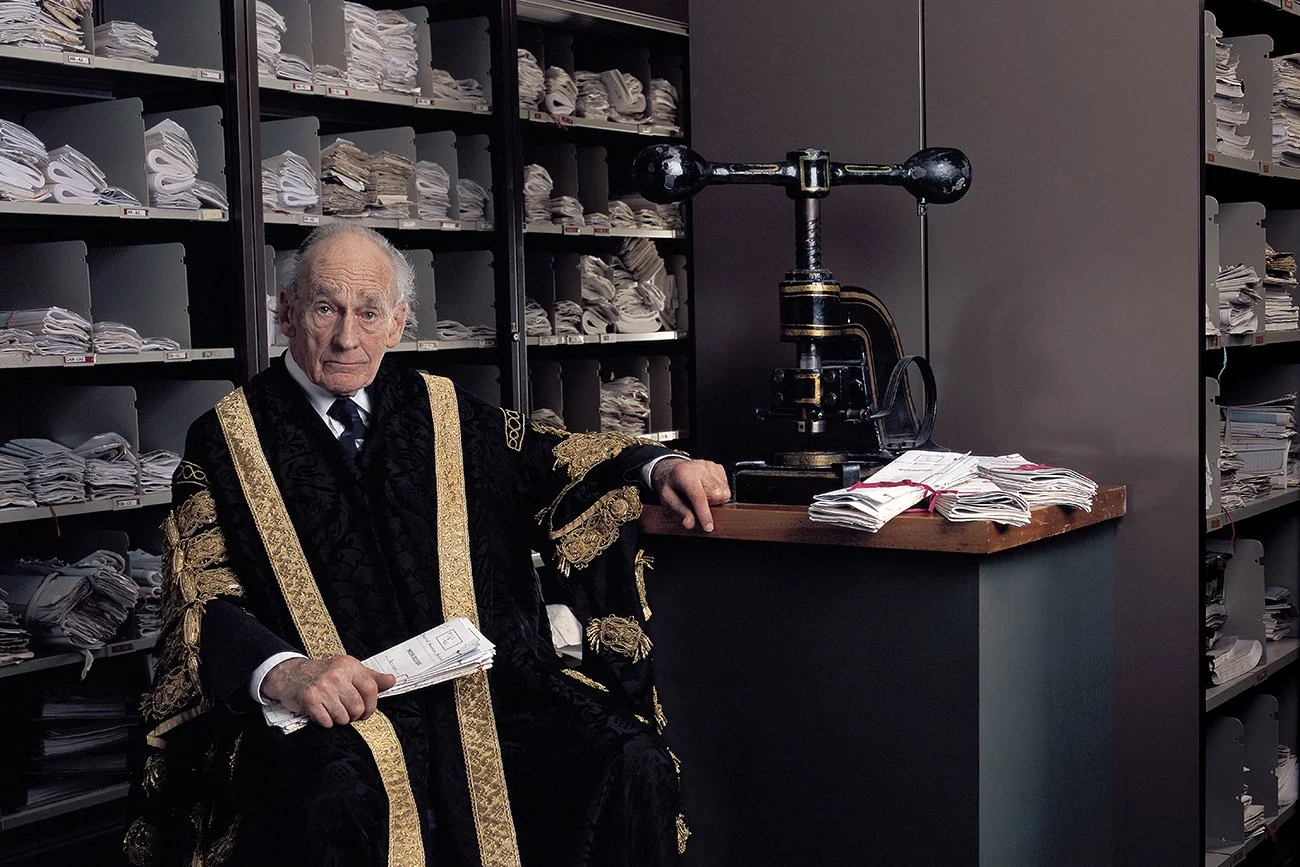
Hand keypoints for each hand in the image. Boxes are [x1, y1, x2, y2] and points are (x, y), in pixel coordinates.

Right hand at [260, 655, 395, 727]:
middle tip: (346, 712)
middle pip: (357, 707)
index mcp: (349, 665)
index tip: (367, 711)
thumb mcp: (348, 670)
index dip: (372, 705)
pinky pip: (327, 721)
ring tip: (332, 710)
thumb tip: (392, 681)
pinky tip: (321, 713)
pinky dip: (326, 722)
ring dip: (339, 719)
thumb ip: (371, 677)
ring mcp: (322, 687)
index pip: (371, 688)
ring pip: (343, 717)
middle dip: (354, 715)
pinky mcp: (309, 699)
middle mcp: (336, 674)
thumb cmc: (324, 674)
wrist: (291, 675)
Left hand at [651, 458, 729, 532]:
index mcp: (684, 475)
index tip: (708, 527)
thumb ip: (680, 511)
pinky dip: (719, 492)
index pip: (698, 496)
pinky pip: (726, 487)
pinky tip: (708, 490)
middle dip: (710, 504)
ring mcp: (710, 466)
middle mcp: (699, 468)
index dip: (704, 513)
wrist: (672, 469)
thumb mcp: (668, 499)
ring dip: (716, 499)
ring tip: (702, 495)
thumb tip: (689, 524)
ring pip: (725, 492)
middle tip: (697, 503)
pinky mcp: (718, 467)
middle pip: (717, 495)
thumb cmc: (670, 484)